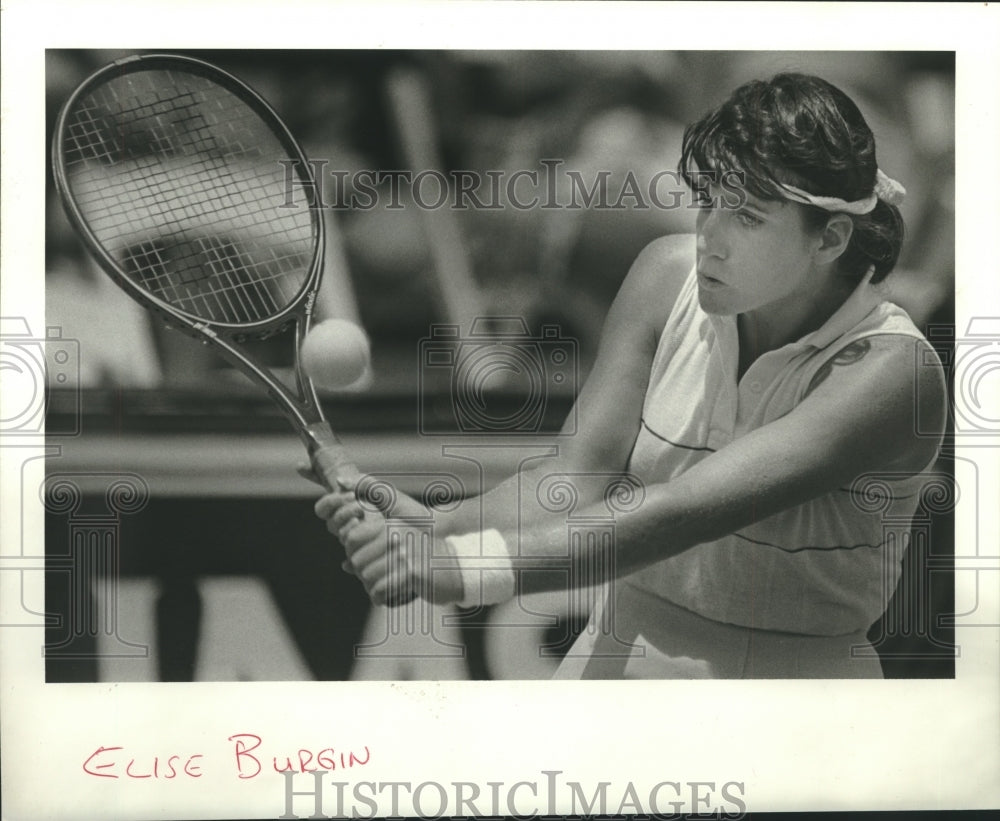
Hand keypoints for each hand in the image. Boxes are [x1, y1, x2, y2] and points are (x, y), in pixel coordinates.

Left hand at [314, 492, 463, 606]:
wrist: (456, 568)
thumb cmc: (424, 559)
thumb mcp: (400, 546)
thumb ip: (372, 552)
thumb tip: (345, 565)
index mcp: (391, 525)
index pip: (352, 537)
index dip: (353, 553)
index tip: (365, 562)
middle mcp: (396, 536)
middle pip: (357, 560)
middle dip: (363, 574)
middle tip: (378, 580)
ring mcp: (405, 554)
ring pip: (367, 577)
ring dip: (372, 588)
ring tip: (384, 588)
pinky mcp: (412, 573)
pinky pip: (380, 590)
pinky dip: (380, 598)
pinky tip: (389, 596)